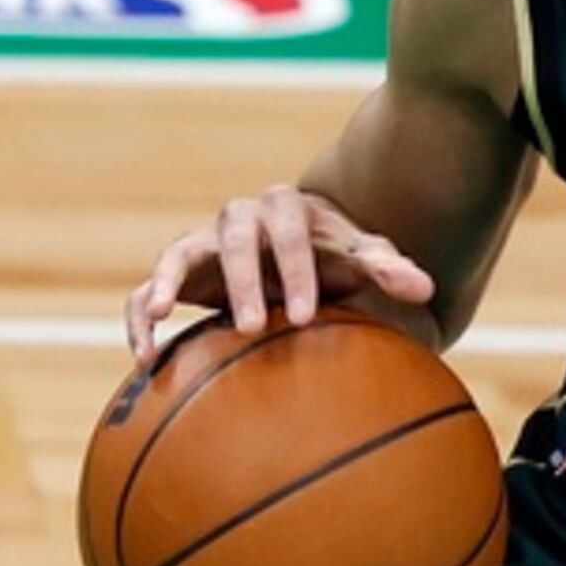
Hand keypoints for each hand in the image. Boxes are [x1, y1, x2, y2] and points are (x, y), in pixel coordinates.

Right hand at [125, 185, 436, 360]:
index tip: (304, 316)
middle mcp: (239, 220)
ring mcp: (202, 245)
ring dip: (167, 282)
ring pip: (177, 254)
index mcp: (287, 209)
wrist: (299, 255)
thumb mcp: (360, 258)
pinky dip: (141, 315)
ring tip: (162, 315)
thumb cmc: (334, 256)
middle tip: (252, 328)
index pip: (291, 230)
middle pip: (234, 239)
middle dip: (242, 281)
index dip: (296, 269)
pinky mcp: (177, 275)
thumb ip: (388, 267)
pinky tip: (147, 356)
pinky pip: (144, 290)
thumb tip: (423, 288)